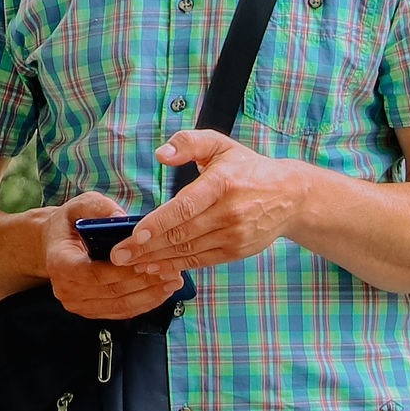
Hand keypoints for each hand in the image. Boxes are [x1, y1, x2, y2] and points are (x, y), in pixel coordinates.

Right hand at [44, 188, 182, 317]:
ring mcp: (78, 304)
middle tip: (172, 271)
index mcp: (59, 263)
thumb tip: (120, 217)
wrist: (54, 245)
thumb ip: (99, 207)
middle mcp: (65, 289)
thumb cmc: (70, 224)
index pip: (95, 274)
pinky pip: (121, 312)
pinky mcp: (91, 311)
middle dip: (144, 283)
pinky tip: (161, 291)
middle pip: (112, 293)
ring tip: (172, 281)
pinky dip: (144, 303)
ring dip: (149, 296)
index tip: (150, 262)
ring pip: (120, 306)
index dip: (124, 272)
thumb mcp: (80, 205)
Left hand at [122, 129, 300, 270]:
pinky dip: (178, 265)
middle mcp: (229, 212)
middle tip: (118, 255)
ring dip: (158, 260)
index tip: (134, 234)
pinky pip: (202, 260)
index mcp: (221, 183)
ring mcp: (234, 234)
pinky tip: (156, 267)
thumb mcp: (220, 144)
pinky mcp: (237, 250)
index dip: (159, 223)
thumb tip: (162, 154)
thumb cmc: (247, 167)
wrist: (290, 196)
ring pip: (189, 250)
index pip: (185, 207)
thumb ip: (189, 143)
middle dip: (147, 247)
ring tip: (130, 264)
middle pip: (182, 234)